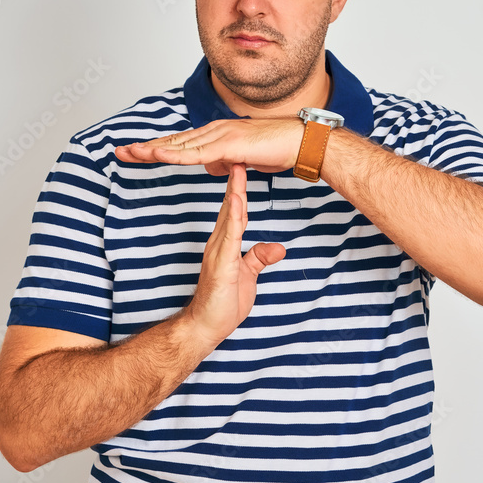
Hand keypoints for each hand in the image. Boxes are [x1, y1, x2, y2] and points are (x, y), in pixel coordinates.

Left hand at [115, 118, 303, 175]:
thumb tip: (212, 167)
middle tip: (119, 152)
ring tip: (131, 154)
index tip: (135, 153)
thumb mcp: (242, 160)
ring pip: (180, 146)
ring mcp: (220, 136)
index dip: (156, 148)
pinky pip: (197, 153)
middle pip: (173, 142)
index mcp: (215, 136)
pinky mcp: (229, 145)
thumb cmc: (275, 149)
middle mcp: (213, 132)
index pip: (179, 144)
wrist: (298, 143)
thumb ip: (224, 162)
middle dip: (145, 148)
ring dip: (154, 150)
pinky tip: (159, 157)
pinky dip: (176, 155)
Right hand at [184, 163, 285, 346]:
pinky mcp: (221, 264)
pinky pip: (229, 236)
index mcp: (225, 244)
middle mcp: (219, 243)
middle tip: (239, 154)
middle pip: (231, 207)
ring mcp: (218, 252)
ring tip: (238, 169)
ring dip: (235, 192)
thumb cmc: (222, 304)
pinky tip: (236, 200)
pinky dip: (232, 216)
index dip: (240, 189)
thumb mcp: (248, 276)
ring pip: (229, 216)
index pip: (235, 212)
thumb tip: (278, 247)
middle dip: (236, 181)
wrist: (205, 327)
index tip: (244, 168)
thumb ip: (259, 259)